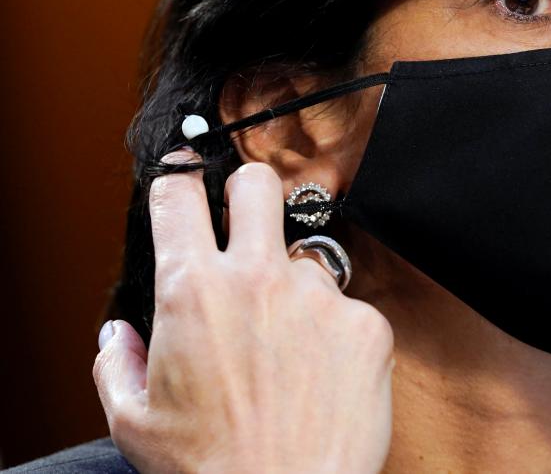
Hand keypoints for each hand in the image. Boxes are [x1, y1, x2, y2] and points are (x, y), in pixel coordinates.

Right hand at [92, 149, 394, 473]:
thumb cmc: (209, 469)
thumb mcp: (134, 420)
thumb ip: (117, 363)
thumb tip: (119, 333)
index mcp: (193, 291)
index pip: (177, 197)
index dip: (176, 178)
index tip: (181, 174)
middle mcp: (258, 278)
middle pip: (257, 185)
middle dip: (246, 192)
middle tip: (244, 219)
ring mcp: (318, 296)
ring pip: (306, 258)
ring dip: (293, 287)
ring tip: (285, 349)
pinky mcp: (366, 321)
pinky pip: (347, 308)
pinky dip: (335, 334)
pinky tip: (320, 377)